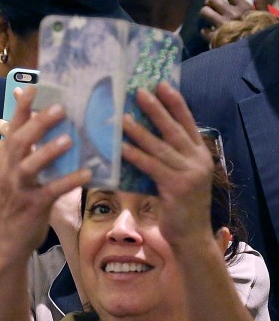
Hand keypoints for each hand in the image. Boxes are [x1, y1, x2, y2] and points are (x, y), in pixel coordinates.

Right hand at [0, 86, 89, 256]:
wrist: (5, 245)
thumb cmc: (14, 210)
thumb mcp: (12, 182)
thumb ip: (25, 161)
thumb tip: (46, 139)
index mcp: (5, 164)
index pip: (12, 130)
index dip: (21, 109)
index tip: (33, 88)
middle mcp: (8, 173)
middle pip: (19, 142)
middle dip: (38, 124)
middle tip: (60, 108)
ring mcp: (19, 190)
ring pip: (30, 165)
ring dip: (50, 150)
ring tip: (70, 138)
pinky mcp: (33, 207)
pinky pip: (52, 191)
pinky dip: (69, 180)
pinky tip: (87, 173)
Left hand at [121, 83, 213, 249]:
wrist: (190, 236)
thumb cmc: (178, 205)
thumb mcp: (176, 176)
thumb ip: (166, 157)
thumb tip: (138, 136)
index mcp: (200, 154)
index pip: (188, 123)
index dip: (175, 103)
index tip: (162, 84)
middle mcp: (198, 161)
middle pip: (174, 129)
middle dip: (156, 109)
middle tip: (140, 92)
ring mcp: (189, 174)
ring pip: (160, 147)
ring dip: (139, 130)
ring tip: (122, 117)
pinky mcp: (177, 188)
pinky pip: (151, 167)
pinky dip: (134, 155)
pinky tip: (120, 147)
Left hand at [200, 0, 271, 40]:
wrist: (258, 53)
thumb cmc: (261, 31)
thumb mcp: (265, 15)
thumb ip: (261, 1)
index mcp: (244, 7)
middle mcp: (232, 14)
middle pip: (213, 0)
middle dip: (210, 2)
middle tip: (212, 6)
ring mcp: (223, 25)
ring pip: (205, 12)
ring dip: (206, 14)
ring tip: (210, 18)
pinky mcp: (217, 37)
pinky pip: (204, 31)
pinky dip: (205, 31)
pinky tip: (209, 32)